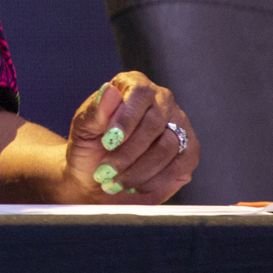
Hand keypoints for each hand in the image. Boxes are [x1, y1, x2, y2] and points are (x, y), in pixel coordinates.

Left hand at [63, 72, 198, 203]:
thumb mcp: (83, 129)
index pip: (140, 94)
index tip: (109, 140)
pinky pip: (180, 166)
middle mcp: (161, 102)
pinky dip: (155, 180)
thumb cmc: (88, 149)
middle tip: (106, 170)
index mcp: (134, 86)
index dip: (126, 118)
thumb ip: (95, 111)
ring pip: (168, 147)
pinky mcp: (189, 153)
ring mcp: (180, 126)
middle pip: (155, 123)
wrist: (95, 180)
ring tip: (116, 181)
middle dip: (128, 152)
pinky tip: (136, 186)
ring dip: (139, 170)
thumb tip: (110, 91)